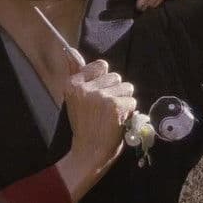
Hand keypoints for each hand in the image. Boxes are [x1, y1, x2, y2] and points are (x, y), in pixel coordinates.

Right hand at [55, 50, 136, 202]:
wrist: (88, 153)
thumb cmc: (84, 126)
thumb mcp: (74, 99)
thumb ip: (75, 73)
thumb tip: (70, 50)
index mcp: (72, 84)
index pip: (101, 65)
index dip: (104, 80)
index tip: (99, 96)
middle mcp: (85, 88)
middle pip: (116, 76)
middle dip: (115, 92)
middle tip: (104, 110)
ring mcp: (100, 96)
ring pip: (126, 87)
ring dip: (124, 101)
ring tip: (111, 115)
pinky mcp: (115, 106)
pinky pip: (132, 100)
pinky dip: (129, 112)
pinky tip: (118, 121)